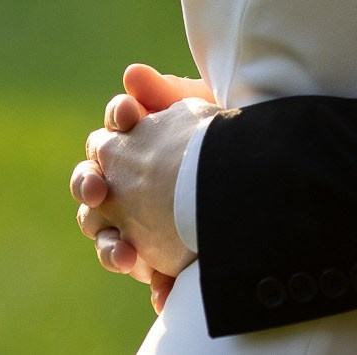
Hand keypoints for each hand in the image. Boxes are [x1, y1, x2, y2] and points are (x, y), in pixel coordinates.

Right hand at [71, 65, 218, 301]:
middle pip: (90, 183)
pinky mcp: (156, 256)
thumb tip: (132, 73)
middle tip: (101, 188)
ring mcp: (136, 221)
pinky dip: (149, 277)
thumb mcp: (206, 117)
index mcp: (136, 144)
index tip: (129, 114)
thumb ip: (168, 94)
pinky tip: (160, 284)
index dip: (117, 119)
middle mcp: (126, 184)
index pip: (113, 127)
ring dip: (108, 244)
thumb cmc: (229, 145)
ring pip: (103, 232)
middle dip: (90, 184)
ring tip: (125, 253)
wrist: (265, 186)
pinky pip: (141, 269)